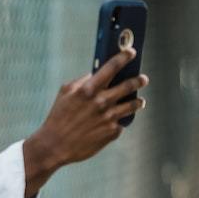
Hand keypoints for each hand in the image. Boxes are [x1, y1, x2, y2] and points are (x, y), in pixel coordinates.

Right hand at [23, 49, 148, 196]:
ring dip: (137, 101)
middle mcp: (101, 102)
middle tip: (143, 79)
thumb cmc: (58, 116)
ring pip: (132, 105)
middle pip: (129, 85)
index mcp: (89, 89)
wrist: (55, 145)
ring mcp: (109, 118)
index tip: (131, 52)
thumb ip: (83, 81)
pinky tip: (116, 121)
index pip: (112, 67)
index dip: (124, 57)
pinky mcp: (112, 132)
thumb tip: (97, 75)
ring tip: (139, 101)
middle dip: (138, 80)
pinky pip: (120, 122)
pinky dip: (118, 120)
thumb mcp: (65, 93)